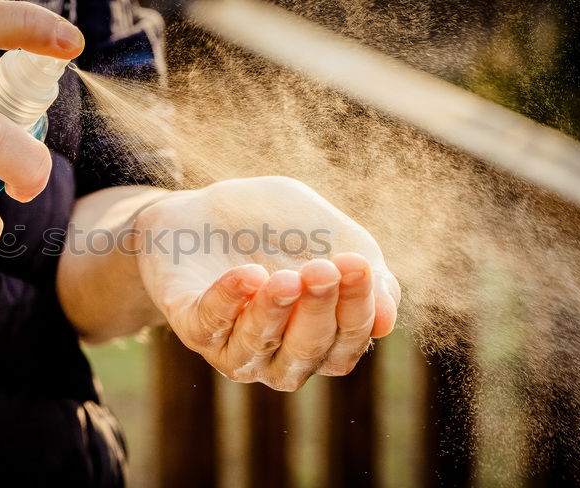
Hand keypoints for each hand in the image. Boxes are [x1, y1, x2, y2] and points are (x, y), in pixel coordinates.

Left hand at [134, 177, 400, 390]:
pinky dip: (229, 301)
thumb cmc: (277, 226)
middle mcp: (279, 355)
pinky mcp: (192, 327)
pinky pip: (210, 326)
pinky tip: (248, 275)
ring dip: (274, 313)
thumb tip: (387, 322)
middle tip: (322, 269)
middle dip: (318, 312)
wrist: (207, 209)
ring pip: (259, 348)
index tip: (357, 264)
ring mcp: (233, 346)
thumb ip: (365, 274)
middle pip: (308, 351)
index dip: (357, 308)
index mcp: (320, 338)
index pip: (347, 341)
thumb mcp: (329, 234)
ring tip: (286, 278)